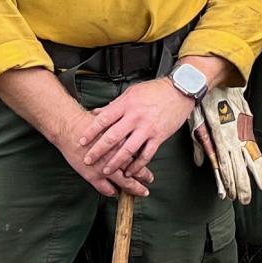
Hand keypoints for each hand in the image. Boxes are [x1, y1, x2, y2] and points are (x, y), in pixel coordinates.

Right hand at [48, 99, 152, 196]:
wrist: (69, 128)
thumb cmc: (88, 122)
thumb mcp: (110, 121)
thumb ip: (122, 128)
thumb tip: (132, 127)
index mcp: (122, 142)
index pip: (139, 155)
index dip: (146, 160)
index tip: (151, 163)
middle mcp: (115, 156)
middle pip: (134, 170)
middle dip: (144, 177)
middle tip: (150, 180)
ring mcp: (104, 168)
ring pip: (124, 182)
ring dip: (133, 188)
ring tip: (140, 191)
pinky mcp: (92, 175)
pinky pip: (105, 189)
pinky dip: (112, 192)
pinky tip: (116, 192)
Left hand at [69, 80, 193, 194]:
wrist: (180, 90)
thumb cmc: (155, 90)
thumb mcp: (131, 92)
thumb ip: (114, 105)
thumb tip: (97, 113)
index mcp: (126, 105)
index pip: (104, 119)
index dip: (91, 132)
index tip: (81, 141)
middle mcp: (135, 117)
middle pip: (112, 137)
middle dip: (98, 151)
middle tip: (88, 160)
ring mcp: (147, 128)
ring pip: (128, 149)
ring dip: (115, 162)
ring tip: (106, 170)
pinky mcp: (159, 136)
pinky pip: (146, 154)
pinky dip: (137, 165)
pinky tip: (129, 171)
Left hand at [191, 83, 261, 203]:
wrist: (217, 76)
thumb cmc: (203, 99)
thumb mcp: (195, 121)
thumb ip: (200, 142)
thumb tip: (202, 161)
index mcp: (219, 135)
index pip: (223, 164)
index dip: (227, 180)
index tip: (229, 194)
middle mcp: (233, 135)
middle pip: (238, 164)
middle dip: (241, 183)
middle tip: (244, 199)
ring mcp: (242, 130)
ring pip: (249, 156)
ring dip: (254, 173)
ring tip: (259, 186)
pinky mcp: (246, 124)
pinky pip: (253, 145)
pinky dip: (258, 158)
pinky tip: (261, 167)